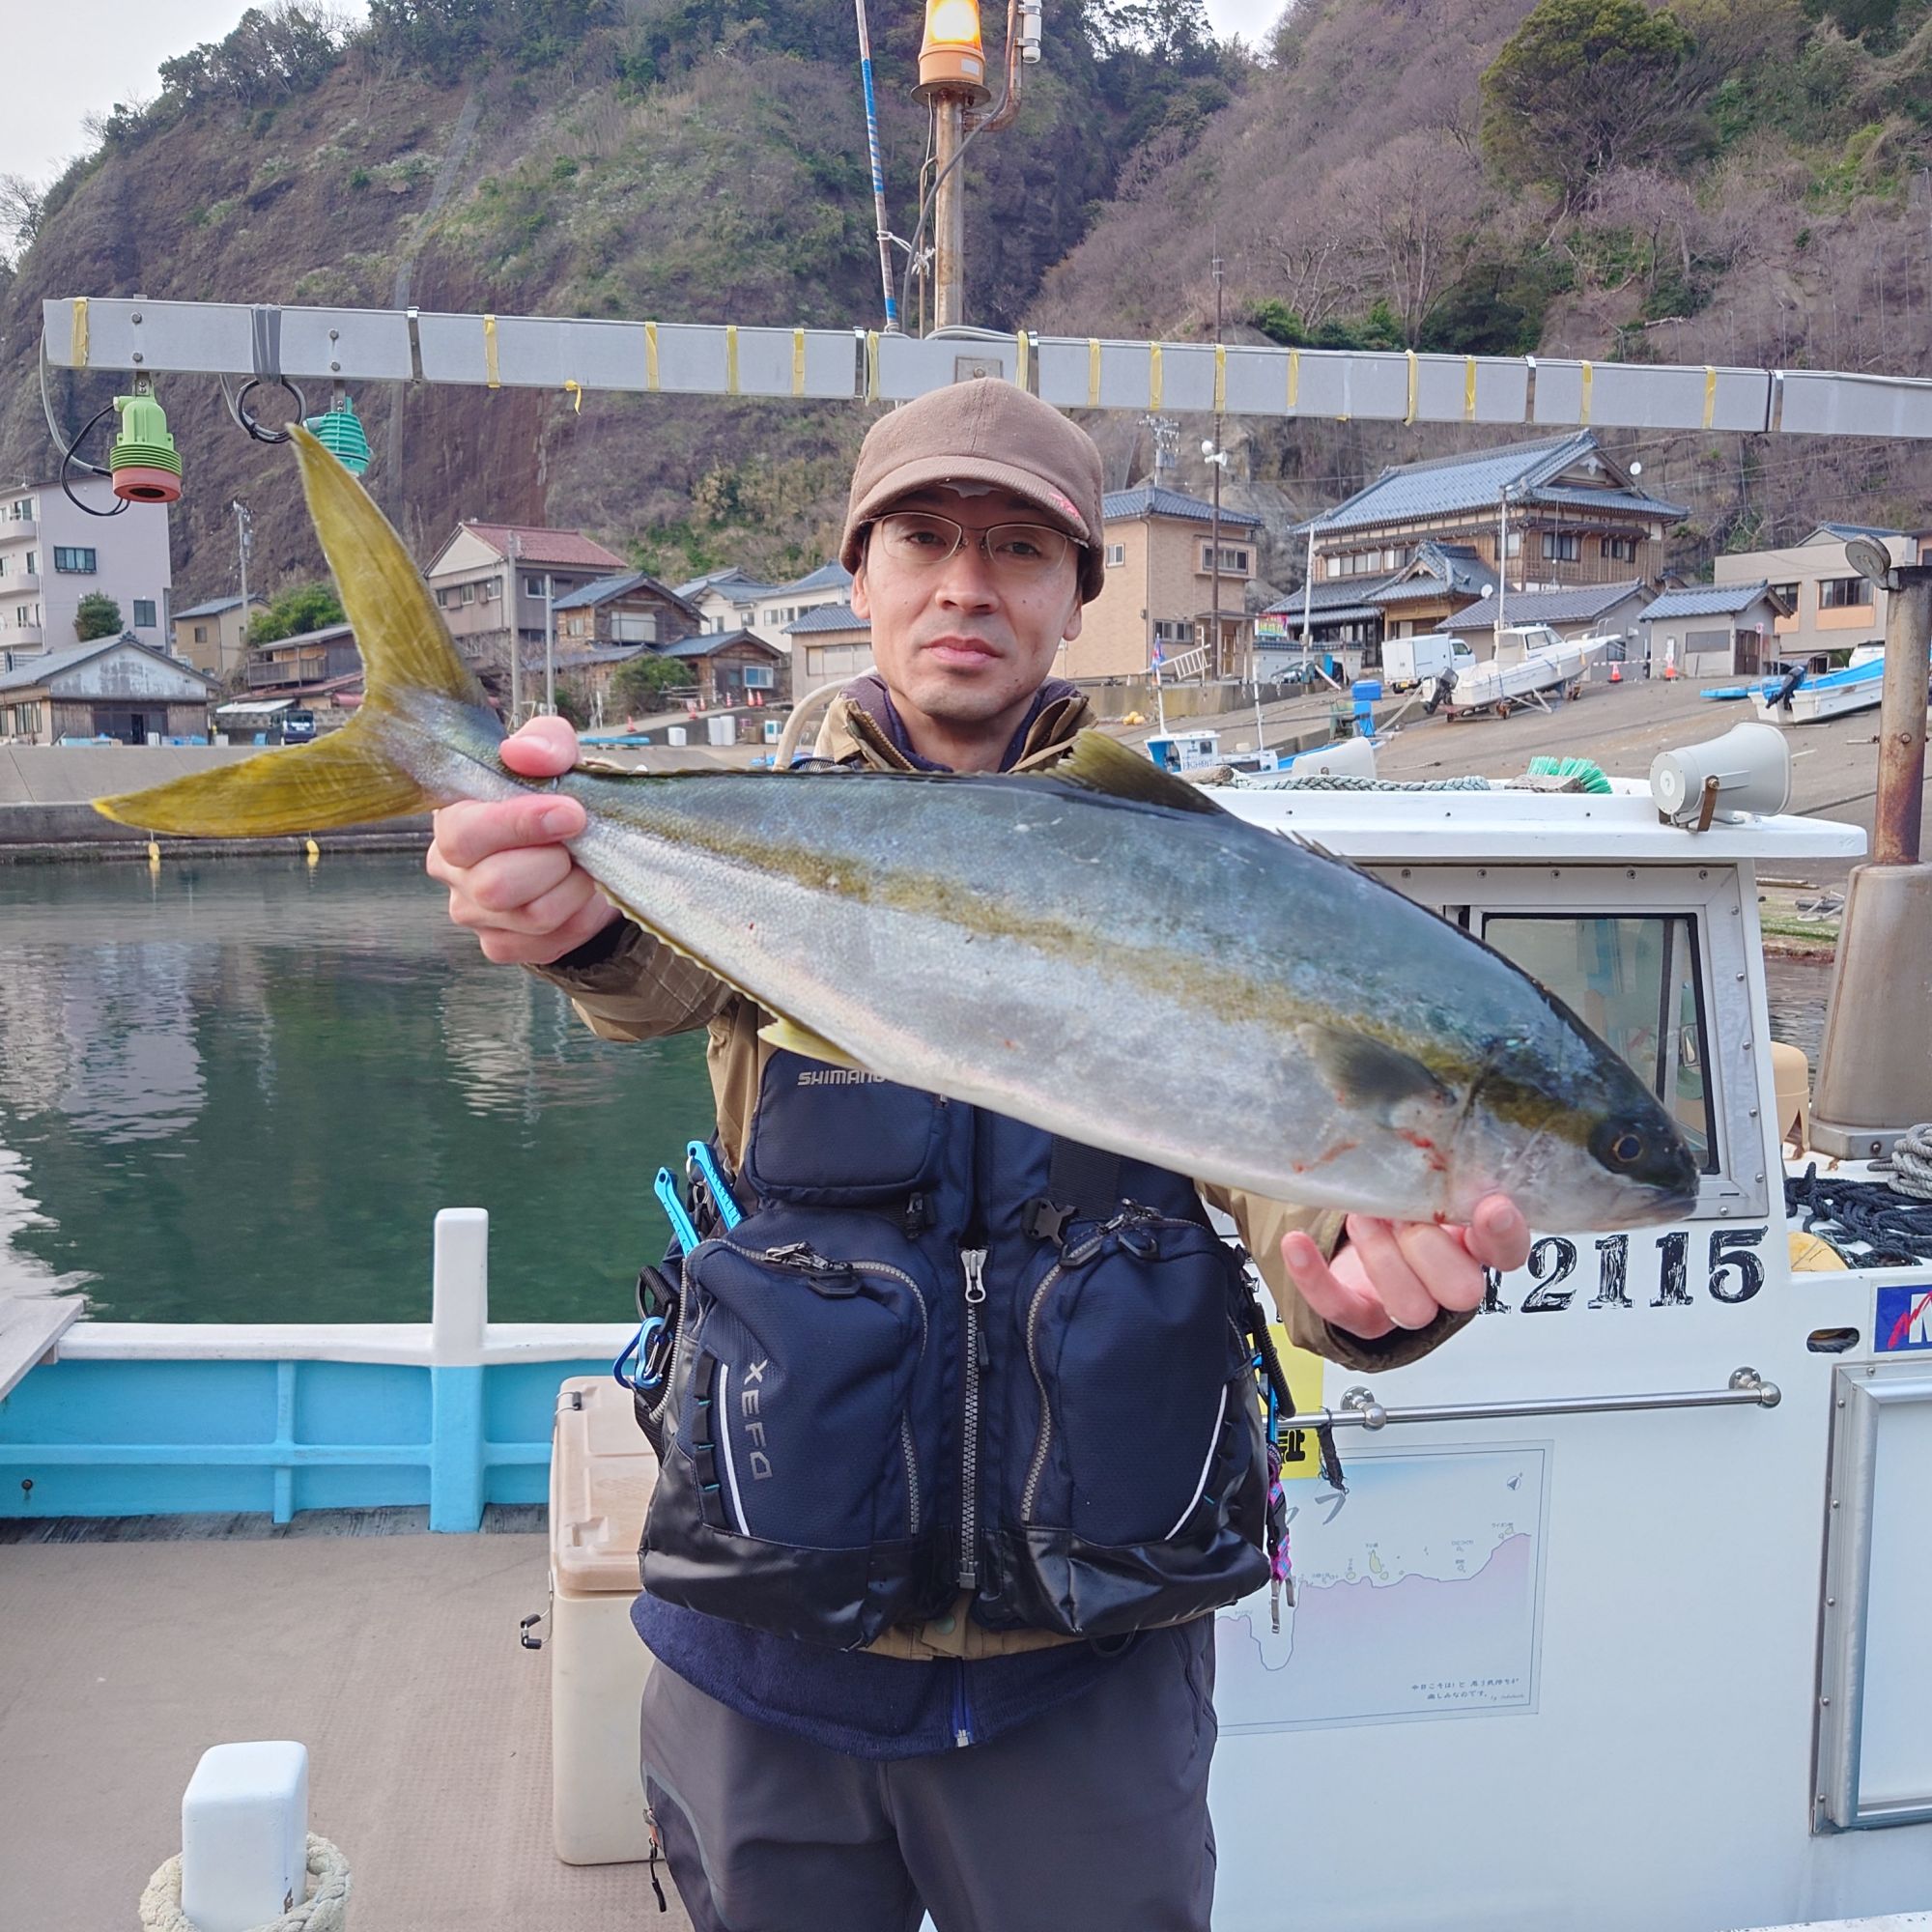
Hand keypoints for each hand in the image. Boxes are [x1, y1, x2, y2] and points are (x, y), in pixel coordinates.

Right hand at [425, 716, 620, 966]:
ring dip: (574, 889)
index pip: (465, 833)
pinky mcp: (502, 945)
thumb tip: (521, 754)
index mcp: (453, 820)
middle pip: (496, 885)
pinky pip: (550, 942)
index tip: (571, 813)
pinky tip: (582, 895)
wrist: (586, 849)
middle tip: (579, 843)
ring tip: (583, 865)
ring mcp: (473, 914)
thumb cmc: (558, 798)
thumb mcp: (559, 760)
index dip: (519, 825)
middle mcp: (451, 871)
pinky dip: (580, 918)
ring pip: (532, 916)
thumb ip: (544, 744)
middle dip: (554, 863)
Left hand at [1279, 1194, 1531, 1339]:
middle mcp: (1450, 1283)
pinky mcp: (1364, 1318)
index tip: (1491, 1205)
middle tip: (1402, 1212)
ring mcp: (1409, 1306)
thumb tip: (1438, 1138)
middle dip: (1428, 1246)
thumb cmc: (1402, 1199)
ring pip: (1411, 1307)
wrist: (1358, 1234)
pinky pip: (1340, 1309)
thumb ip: (1440, 1169)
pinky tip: (1296, 1244)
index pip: (1509, 1251)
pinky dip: (1315, 1278)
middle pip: (1463, 1290)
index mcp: (1476, 1245)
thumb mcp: (1426, 1178)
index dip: (1504, 1234)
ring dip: (1382, 1258)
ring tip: (1362, 1217)